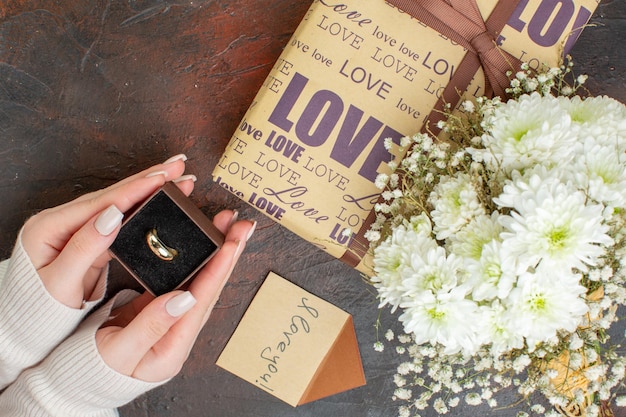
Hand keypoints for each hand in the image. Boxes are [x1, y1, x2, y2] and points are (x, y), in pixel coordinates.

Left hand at [20, 154, 194, 307]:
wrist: (25, 329)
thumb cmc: (39, 310)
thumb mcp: (60, 283)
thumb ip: (85, 247)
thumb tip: (112, 214)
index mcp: (50, 227)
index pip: (102, 201)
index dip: (136, 188)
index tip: (163, 177)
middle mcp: (62, 221)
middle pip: (113, 194)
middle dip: (149, 179)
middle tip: (178, 166)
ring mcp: (75, 229)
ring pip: (119, 203)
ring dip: (149, 190)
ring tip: (176, 178)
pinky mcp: (88, 240)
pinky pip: (120, 219)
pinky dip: (142, 209)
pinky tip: (159, 202)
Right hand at [95, 211, 255, 381]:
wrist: (81, 382)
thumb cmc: (93, 371)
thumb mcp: (117, 352)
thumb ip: (150, 326)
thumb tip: (183, 298)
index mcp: (173, 348)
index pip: (202, 302)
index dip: (217, 270)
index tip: (231, 243)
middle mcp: (180, 334)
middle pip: (210, 289)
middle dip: (228, 254)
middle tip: (243, 225)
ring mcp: (173, 321)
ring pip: (201, 282)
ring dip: (217, 253)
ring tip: (230, 226)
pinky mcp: (161, 310)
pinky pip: (185, 281)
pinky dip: (196, 260)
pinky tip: (204, 243)